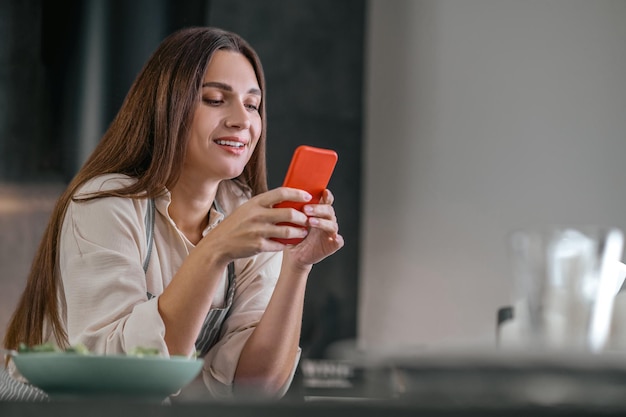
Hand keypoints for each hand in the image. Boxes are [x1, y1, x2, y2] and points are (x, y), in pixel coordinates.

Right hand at [196, 187, 311, 262]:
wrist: (219, 243)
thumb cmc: (236, 224)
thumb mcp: (248, 208)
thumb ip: (265, 204)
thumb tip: (288, 199)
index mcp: (256, 202)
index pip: (281, 193)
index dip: (297, 194)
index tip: (308, 197)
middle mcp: (257, 215)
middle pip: (288, 213)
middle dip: (302, 217)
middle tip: (307, 219)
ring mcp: (257, 231)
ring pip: (287, 231)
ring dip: (299, 232)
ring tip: (303, 232)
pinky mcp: (258, 245)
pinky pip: (279, 245)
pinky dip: (287, 244)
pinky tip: (290, 242)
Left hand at [284, 189, 343, 267]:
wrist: (293, 255)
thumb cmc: (292, 236)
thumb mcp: (289, 221)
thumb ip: (291, 210)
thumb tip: (284, 196)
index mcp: (318, 213)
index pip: (326, 201)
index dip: (327, 196)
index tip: (323, 191)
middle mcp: (326, 221)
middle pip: (329, 210)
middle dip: (318, 209)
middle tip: (305, 209)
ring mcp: (329, 233)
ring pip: (332, 224)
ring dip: (322, 222)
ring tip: (310, 222)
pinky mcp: (331, 245)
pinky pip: (339, 241)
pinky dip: (338, 239)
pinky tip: (334, 238)